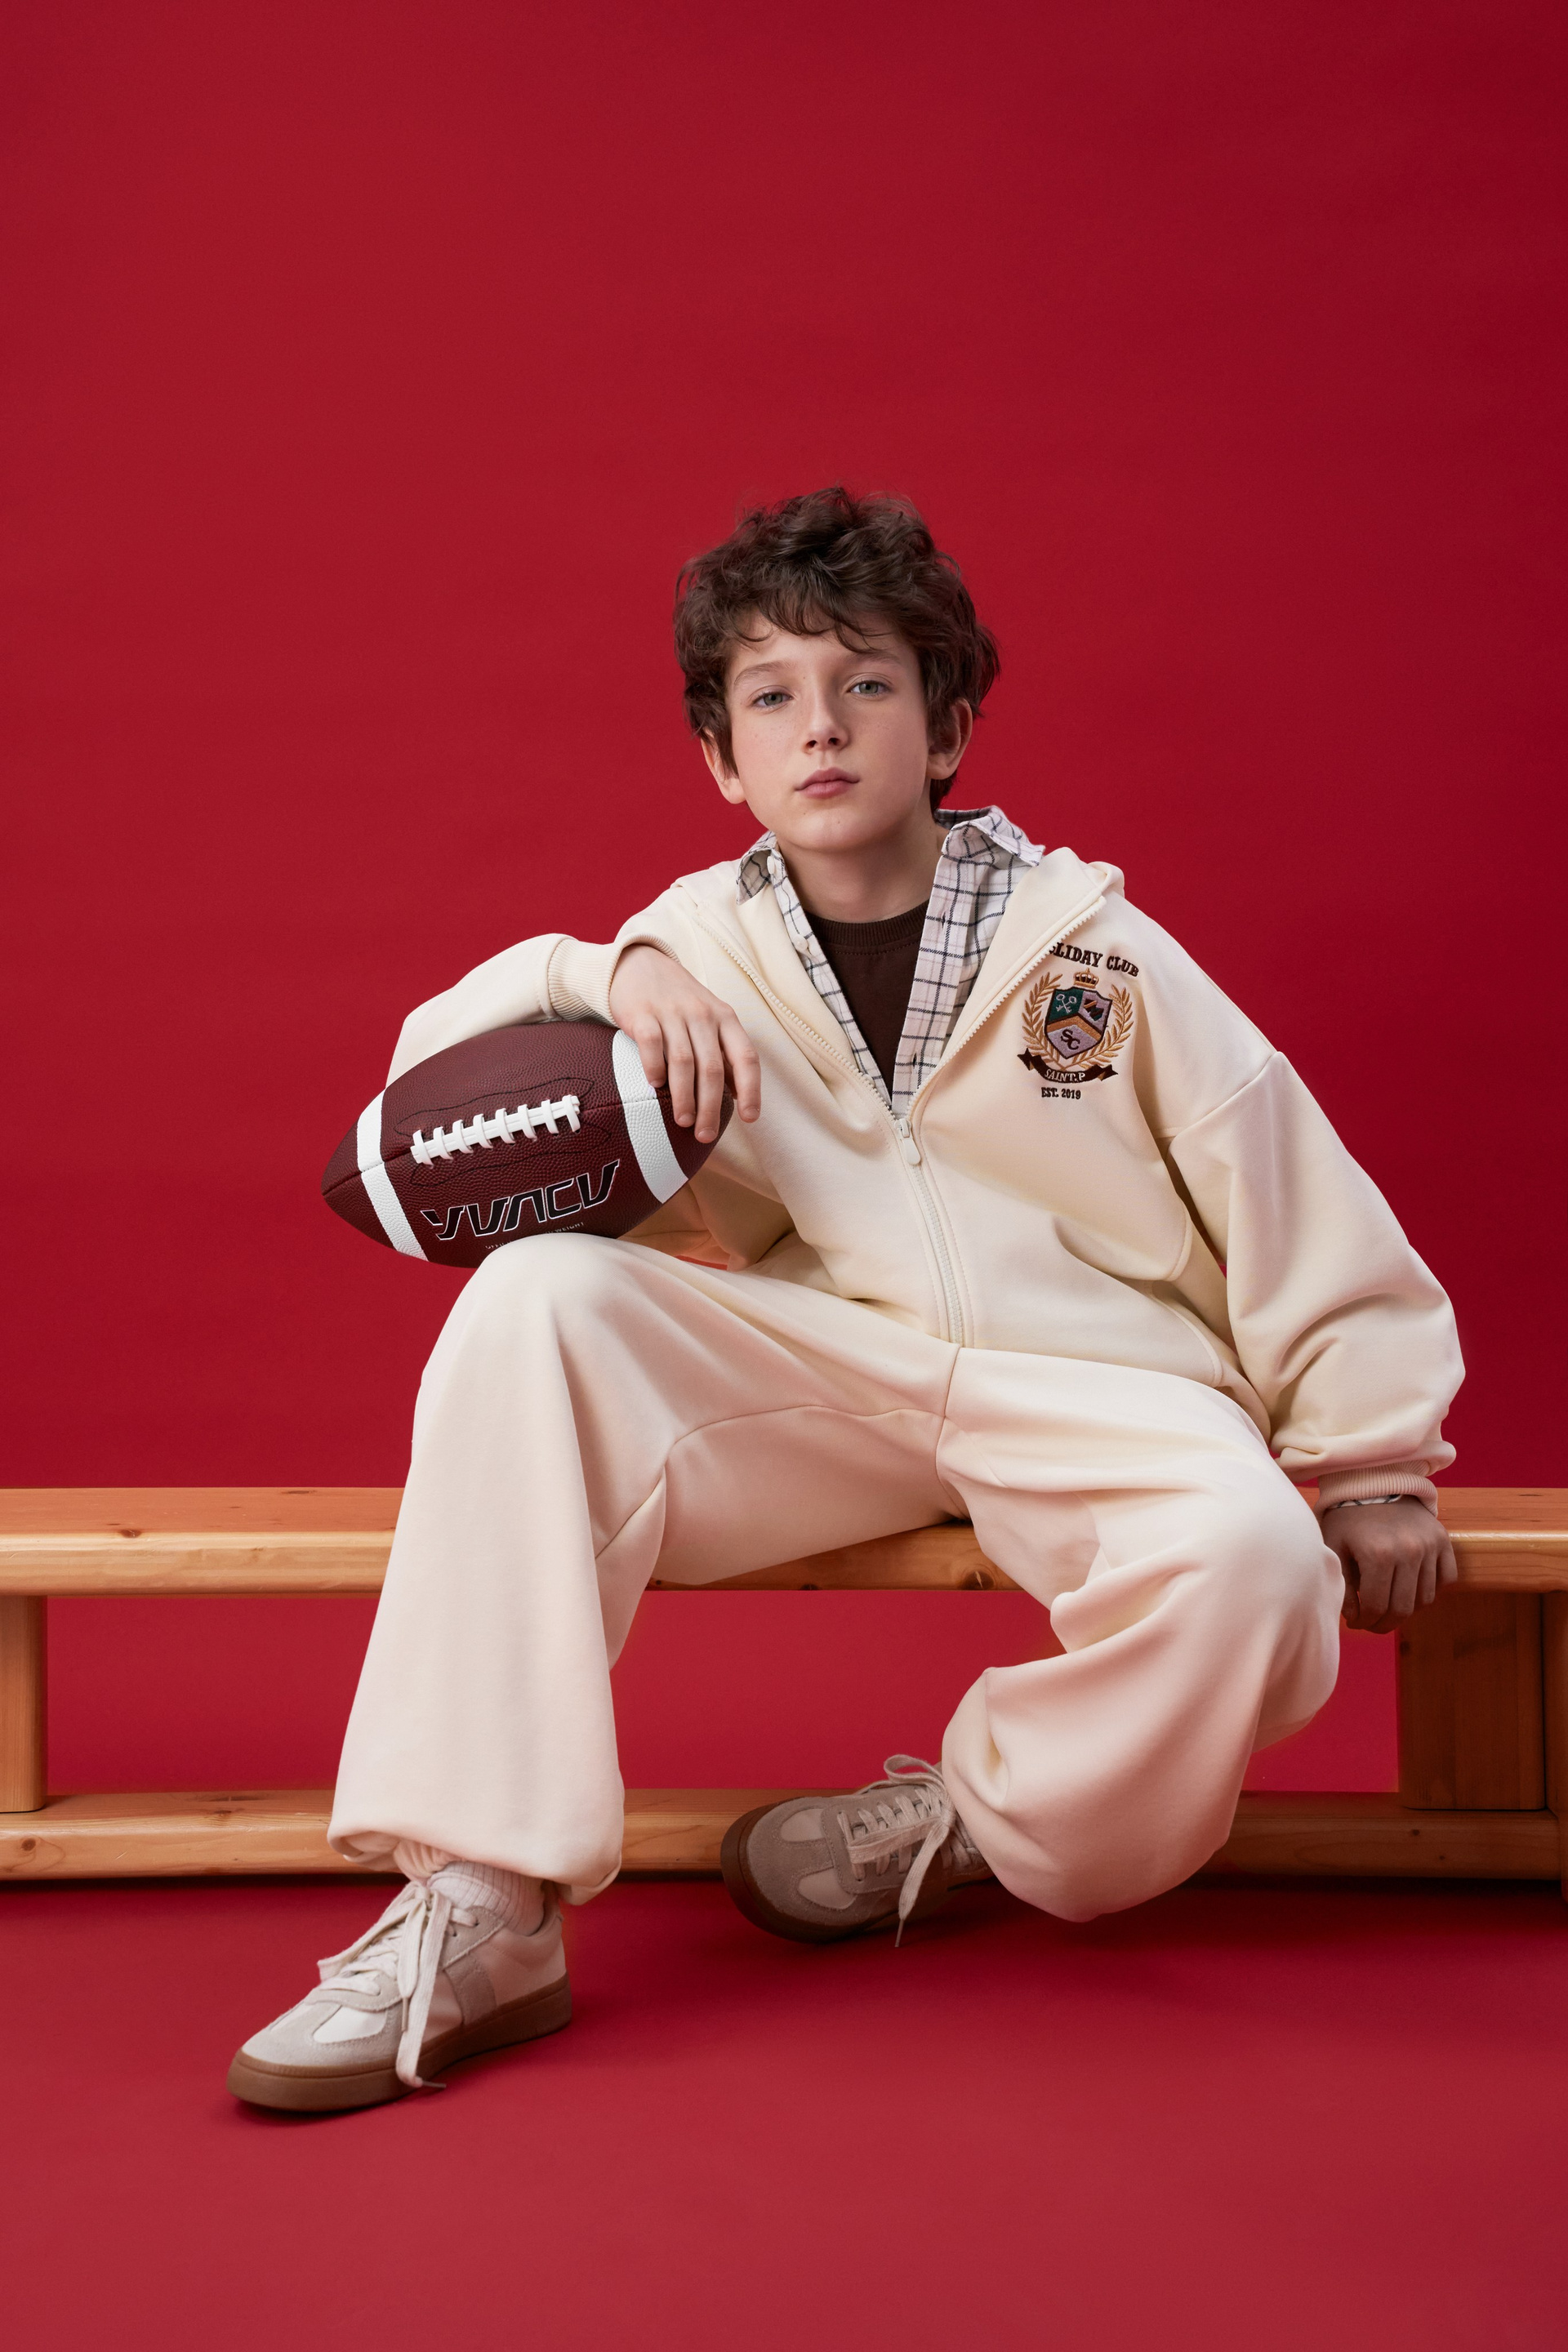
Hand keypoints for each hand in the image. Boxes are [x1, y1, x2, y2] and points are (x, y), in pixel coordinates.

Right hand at [608, 944, 761, 1144]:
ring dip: (684, 1097)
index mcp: (725, 1018)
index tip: (750, 1118)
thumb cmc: (680, 1002)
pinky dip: (654, 1068)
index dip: (751, 1090)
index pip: (745, 1057)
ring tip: (683, 1122)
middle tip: (705, 1135)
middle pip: (712, 1068)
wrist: (640, 965)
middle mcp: (702, 1015)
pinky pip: (651, 1045)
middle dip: (711, 1107)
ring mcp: (671, 1013)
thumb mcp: (710, 1019)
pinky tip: (655, 1086)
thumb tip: (739, 1097)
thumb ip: (723, 1053)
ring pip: (683, 1062)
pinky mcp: (642, 1014)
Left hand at [1325, 1500, 1456, 1632]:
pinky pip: (1446, 1579)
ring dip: (1407, 1609)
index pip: (1375, 1607)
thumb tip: (1354, 1617)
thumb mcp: (1334, 1547)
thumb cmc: (1347, 1518)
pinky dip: (1431, 1590)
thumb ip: (1342, 1585)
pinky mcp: (1443, 1540)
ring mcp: (1429, 1545)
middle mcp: (1408, 1550)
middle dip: (1385, 1624)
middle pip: (1402, 1609)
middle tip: (1373, 1624)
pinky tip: (1410, 1588)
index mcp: (1377, 1553)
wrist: (1373, 1483)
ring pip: (1425, 1599)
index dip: (1364, 1622)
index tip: (1356, 1623)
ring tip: (1389, 1606)